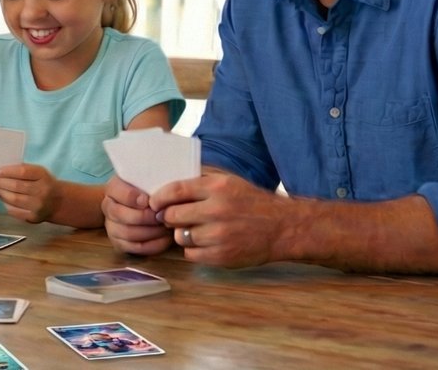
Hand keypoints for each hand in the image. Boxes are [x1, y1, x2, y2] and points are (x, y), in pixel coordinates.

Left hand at [0, 163, 58, 222]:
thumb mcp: (38, 172)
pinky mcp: (33, 217)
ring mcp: (38, 205)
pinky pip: (15, 211)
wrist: (58, 202)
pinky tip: (4, 200)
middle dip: (0, 183)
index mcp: (43, 175)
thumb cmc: (43, 183)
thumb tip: (0, 172)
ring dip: (2, 194)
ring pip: (14, 199)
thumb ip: (23, 170)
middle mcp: (42, 190)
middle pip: (16, 186)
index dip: (8, 172)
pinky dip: (7, 205)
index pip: (23, 172)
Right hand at [102, 176, 173, 254]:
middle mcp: (108, 207)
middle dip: (145, 217)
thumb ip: (152, 182)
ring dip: (151, 231)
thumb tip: (166, 190)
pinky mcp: (120, 243)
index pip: (119, 192)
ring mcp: (111, 227)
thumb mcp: (147, 180)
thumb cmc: (146, 190)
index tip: (149, 201)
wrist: (136, 205)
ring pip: (129, 233)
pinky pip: (136, 247)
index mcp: (113, 188)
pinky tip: (165, 238)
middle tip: (163, 216)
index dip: (133, 197)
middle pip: (121, 215)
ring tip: (167, 226)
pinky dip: (153, 244)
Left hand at [150, 172, 285, 267]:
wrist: (283, 228)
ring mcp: (219, 235)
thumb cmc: (252, 202)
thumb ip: (201, 180)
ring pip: (180, 236)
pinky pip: (191, 254)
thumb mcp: (229, 181)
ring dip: (183, 234)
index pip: (175, 191)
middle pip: (173, 215)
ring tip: (196, 230)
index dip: (159, 198)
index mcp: (217, 188)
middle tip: (173, 218)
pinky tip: (205, 243)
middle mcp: (217, 210)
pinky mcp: (222, 256)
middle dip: (170, 217)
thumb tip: (168, 182)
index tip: (154, 203)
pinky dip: (193, 250)